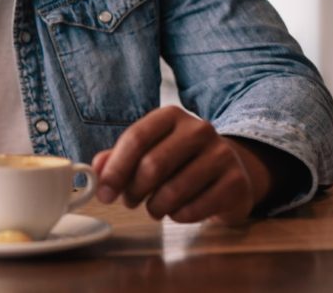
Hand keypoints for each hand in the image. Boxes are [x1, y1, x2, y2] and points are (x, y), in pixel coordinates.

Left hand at [92, 106, 271, 223]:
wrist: (232, 170)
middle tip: (129, 201)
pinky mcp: (236, 183)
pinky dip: (178, 217)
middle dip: (133, 190)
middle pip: (153, 165)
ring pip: (173, 190)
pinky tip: (178, 212)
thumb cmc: (180, 161)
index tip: (104, 192)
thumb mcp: (149, 150)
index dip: (116, 168)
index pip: (136, 138)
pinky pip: (194, 209)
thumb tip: (96, 171)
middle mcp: (199, 129)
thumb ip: (118, 158)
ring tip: (154, 208)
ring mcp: (221, 155)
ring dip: (155, 207)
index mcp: (171, 116)